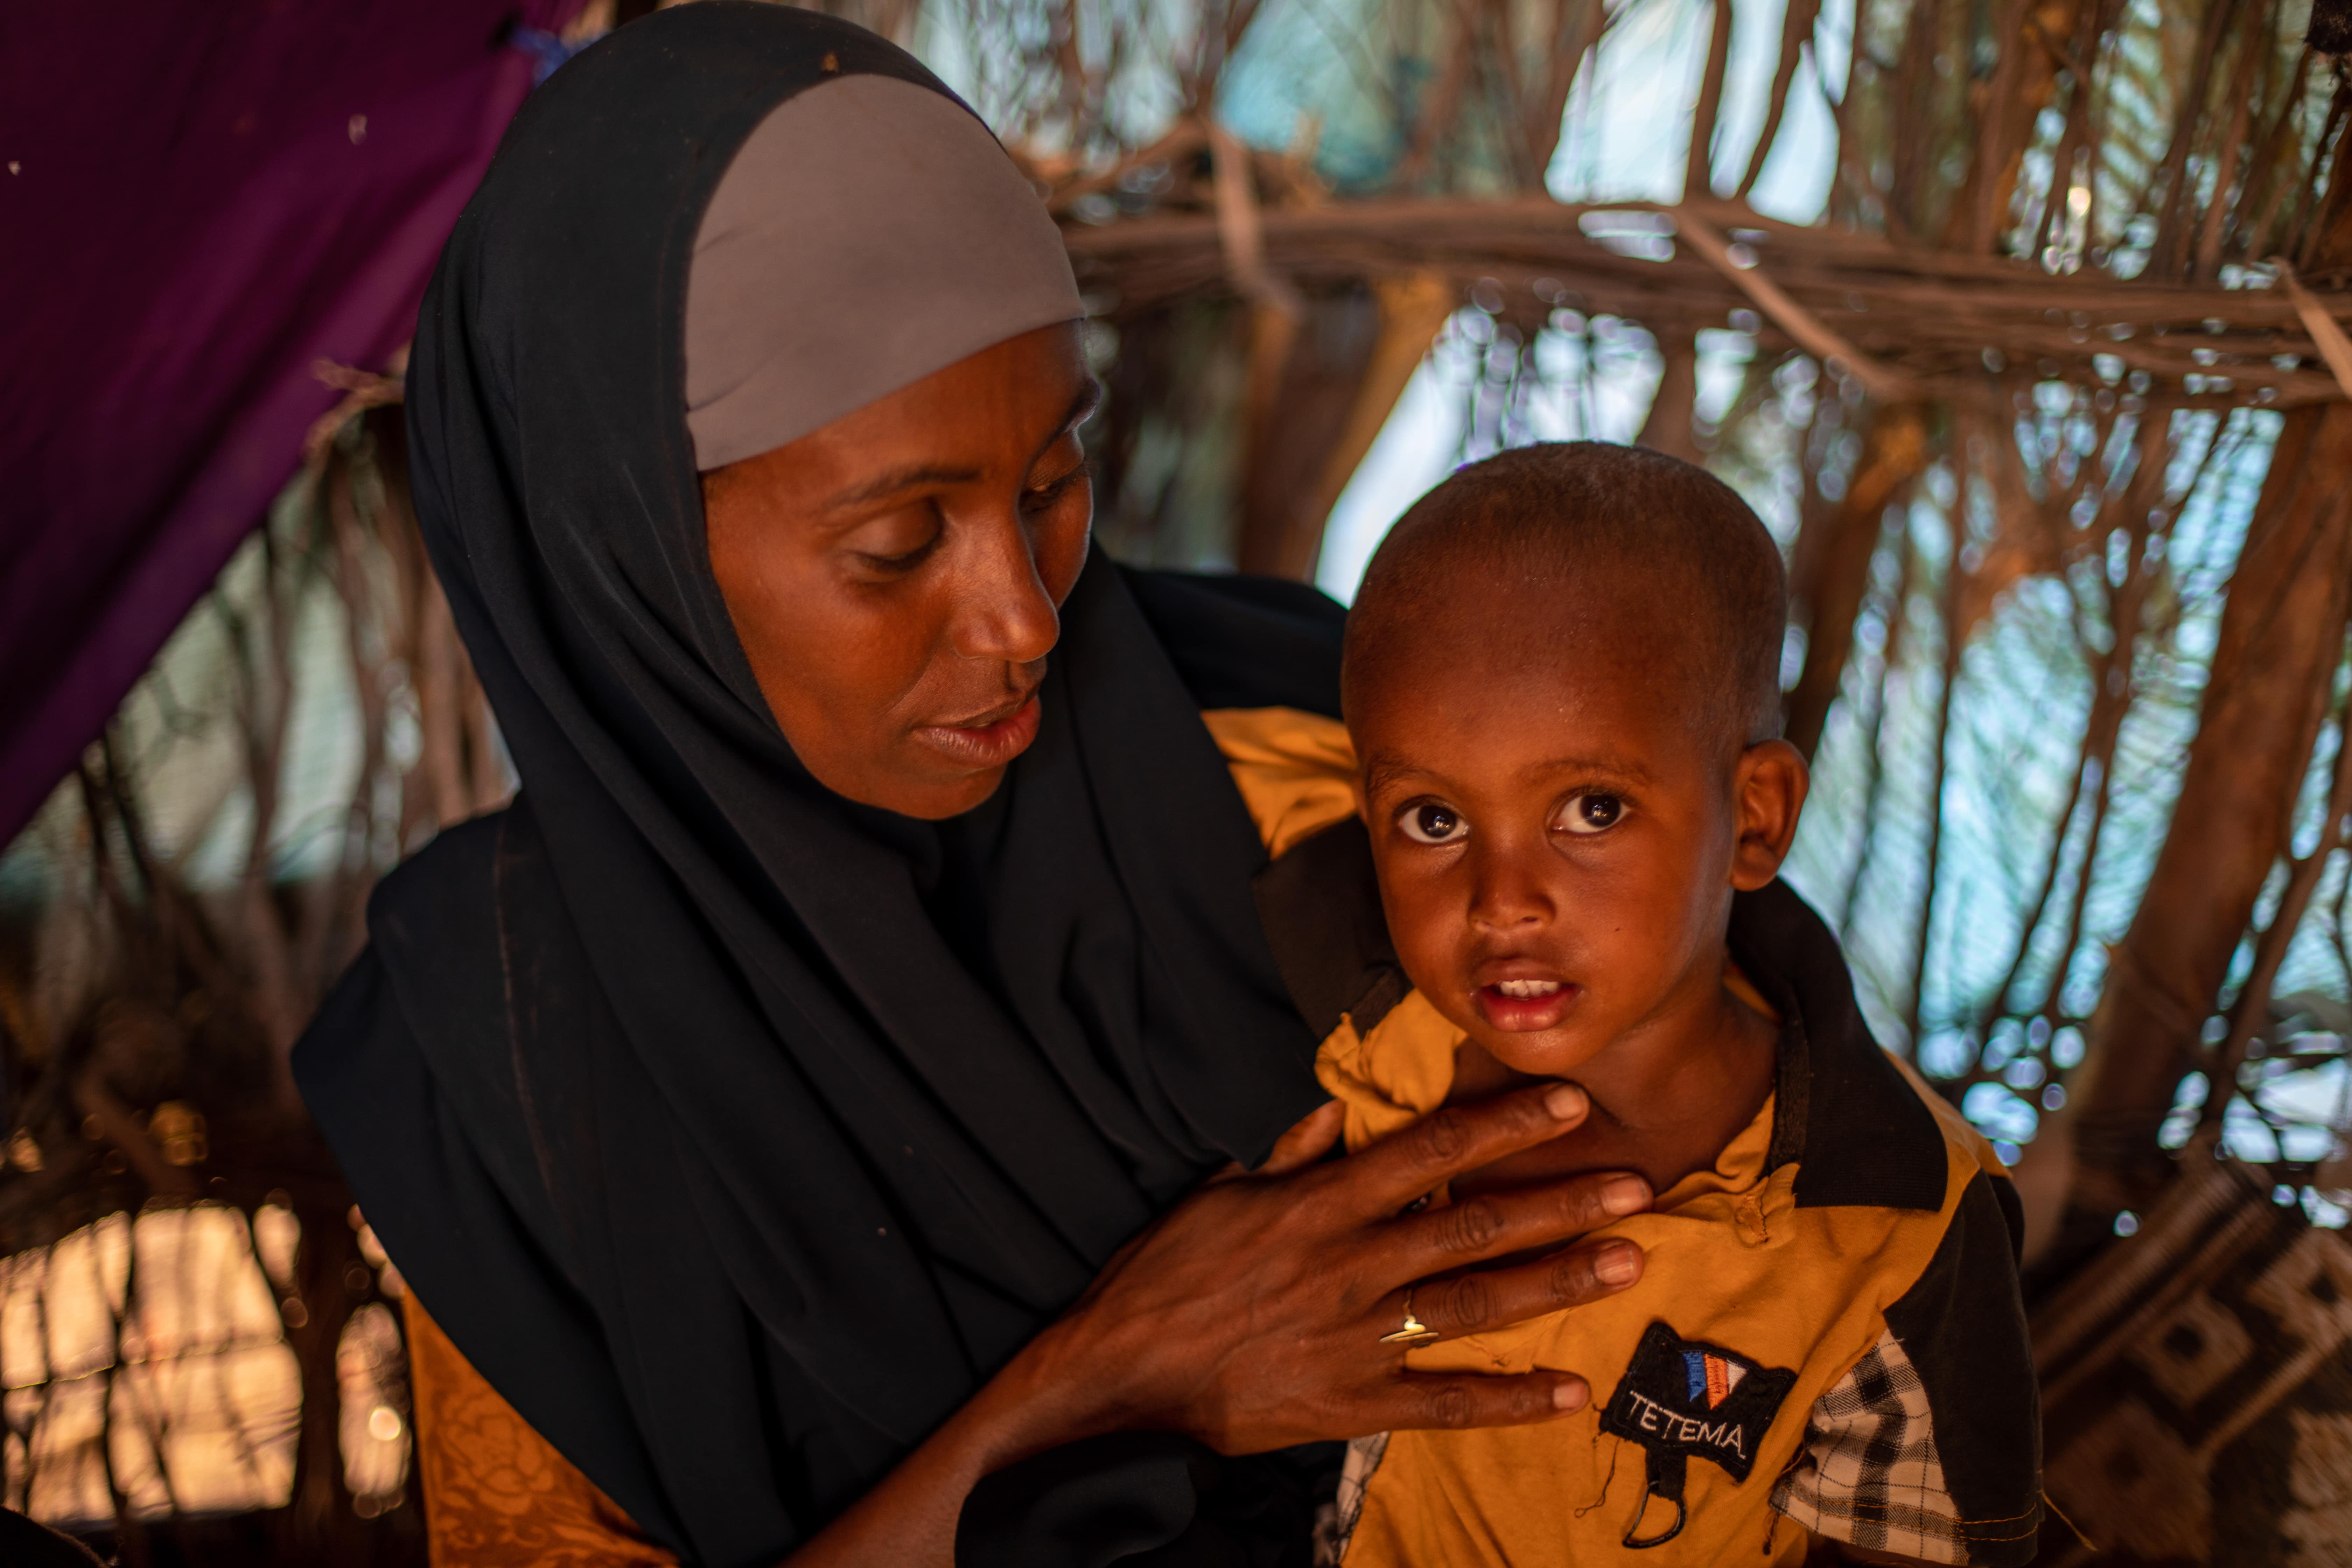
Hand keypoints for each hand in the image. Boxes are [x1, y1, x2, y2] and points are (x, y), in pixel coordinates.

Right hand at [1020, 1081, 1650, 1453]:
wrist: (1119, 1378)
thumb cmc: (1164, 1277)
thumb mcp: (1219, 1195)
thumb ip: (1287, 1154)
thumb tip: (1332, 1107)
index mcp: (1320, 1207)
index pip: (1431, 1153)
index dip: (1504, 1126)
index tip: (1568, 1104)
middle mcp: (1352, 1267)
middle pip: (1475, 1226)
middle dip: (1561, 1203)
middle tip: (1636, 1187)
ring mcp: (1360, 1338)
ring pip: (1476, 1304)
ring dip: (1556, 1283)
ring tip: (1625, 1264)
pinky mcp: (1354, 1402)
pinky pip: (1447, 1403)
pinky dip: (1510, 1400)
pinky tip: (1569, 1394)